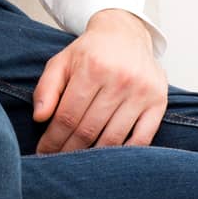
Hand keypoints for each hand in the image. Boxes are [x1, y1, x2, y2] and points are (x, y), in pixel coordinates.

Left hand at [32, 10, 167, 152]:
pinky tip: (109, 160)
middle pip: (89, 129)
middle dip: (69, 150)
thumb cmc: (90, 52)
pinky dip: (125, 154)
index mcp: (92, 68)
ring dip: (94, 157)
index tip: (43, 152)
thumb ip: (46, 88)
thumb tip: (39, 118)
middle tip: (57, 163)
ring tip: (79, 164)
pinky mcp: (158, 102)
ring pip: (113, 138)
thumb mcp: (62, 62)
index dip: (53, 139)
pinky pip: (142, 139)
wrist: (125, 33)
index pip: (67, 115)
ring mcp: (142, 92)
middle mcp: (120, 79)